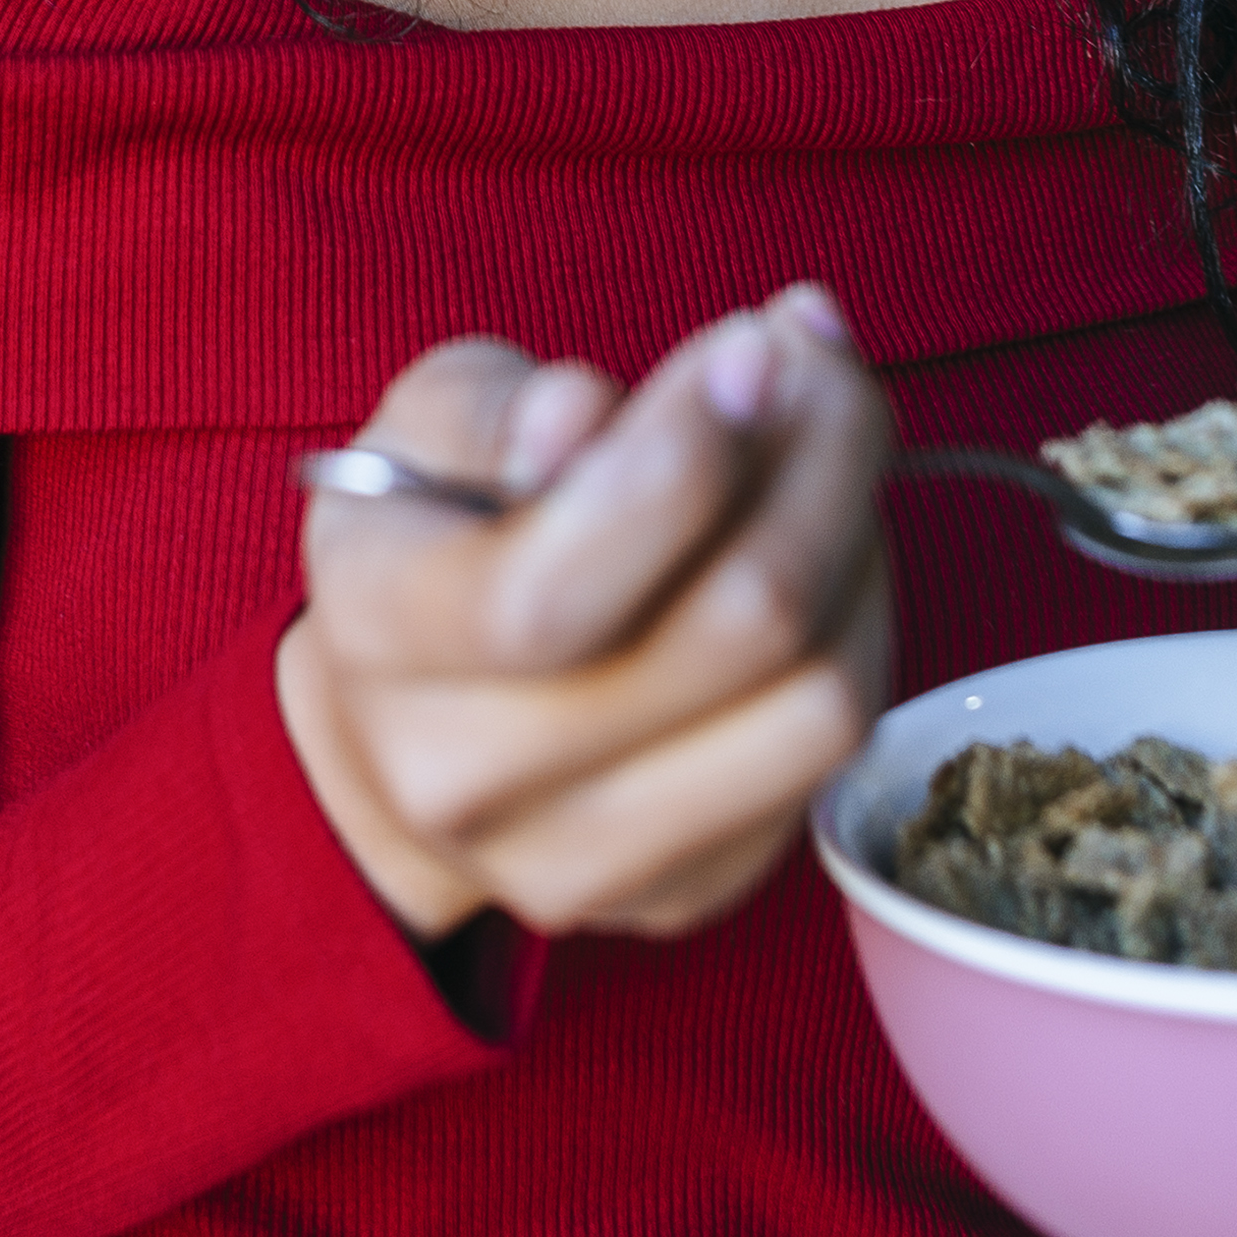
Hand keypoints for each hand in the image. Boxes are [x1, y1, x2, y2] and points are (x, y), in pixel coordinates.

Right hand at [280, 285, 889, 940]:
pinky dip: (858, 623)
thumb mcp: (424, 425)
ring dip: (859, 540)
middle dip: (818, 455)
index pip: (555, 589)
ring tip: (827, 440)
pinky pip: (837, 755)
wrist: (405, 724)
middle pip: (734, 632)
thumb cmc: (434, 532)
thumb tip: (582, 418)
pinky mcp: (682, 894)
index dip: (687, 456)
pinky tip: (819, 542)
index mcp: (377, 636)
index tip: (752, 342)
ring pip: (817, 705)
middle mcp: (465, 780)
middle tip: (819, 356)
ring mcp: (580, 862)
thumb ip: (498, 409)